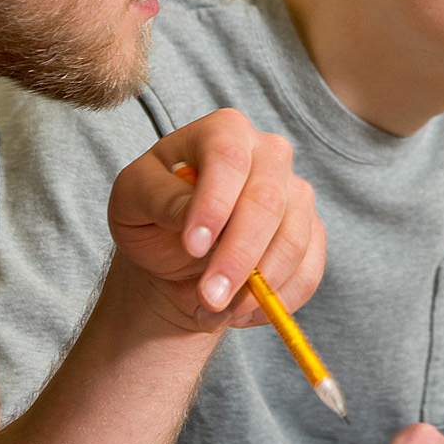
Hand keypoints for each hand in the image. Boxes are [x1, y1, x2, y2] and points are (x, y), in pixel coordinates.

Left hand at [107, 107, 323, 331]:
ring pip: (293, 240)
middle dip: (238, 256)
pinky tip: (238, 311)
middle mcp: (269, 153)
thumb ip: (158, 199)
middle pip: (267, 200)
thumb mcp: (132, 203)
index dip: (214, 202)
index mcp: (223, 131)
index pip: (228, 157)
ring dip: (257, 287)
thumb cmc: (152, 217)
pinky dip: (275, 301)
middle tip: (208, 297)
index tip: (193, 246)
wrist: (178, 254)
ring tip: (214, 309)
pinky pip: (308, 272)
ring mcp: (296, 193)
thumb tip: (191, 215)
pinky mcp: (312, 233)